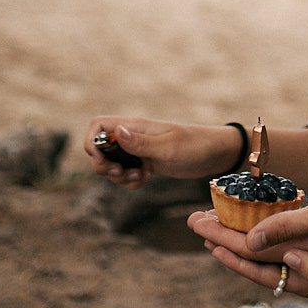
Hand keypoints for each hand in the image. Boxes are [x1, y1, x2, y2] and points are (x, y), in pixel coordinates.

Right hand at [84, 117, 235, 186]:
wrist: (215, 154)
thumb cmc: (195, 145)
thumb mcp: (168, 147)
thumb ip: (141, 143)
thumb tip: (116, 132)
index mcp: (136, 126)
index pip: (99, 125)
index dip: (92, 142)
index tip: (103, 160)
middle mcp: (134, 136)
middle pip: (100, 149)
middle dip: (104, 166)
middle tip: (121, 174)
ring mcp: (139, 151)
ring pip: (112, 164)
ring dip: (118, 177)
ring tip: (138, 178)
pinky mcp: (146, 163)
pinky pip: (126, 174)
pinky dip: (129, 182)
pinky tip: (145, 181)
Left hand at [189, 209, 307, 298]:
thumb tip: (271, 253)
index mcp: (300, 276)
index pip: (251, 258)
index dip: (223, 241)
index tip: (198, 225)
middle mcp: (296, 274)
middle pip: (248, 257)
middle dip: (219, 239)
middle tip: (192, 221)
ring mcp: (302, 262)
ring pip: (258, 251)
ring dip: (233, 236)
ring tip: (211, 223)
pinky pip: (274, 243)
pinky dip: (255, 232)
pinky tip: (249, 222)